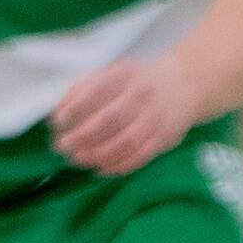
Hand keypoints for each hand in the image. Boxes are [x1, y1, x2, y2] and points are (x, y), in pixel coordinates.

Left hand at [48, 46, 199, 176]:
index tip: (58, 122)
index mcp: (125, 75)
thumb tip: (58, 113)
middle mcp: (143, 94)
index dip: (74, 109)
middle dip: (82, 136)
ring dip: (98, 154)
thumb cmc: (136, 82)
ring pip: (126, 141)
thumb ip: (82, 88)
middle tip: (63, 146)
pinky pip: (141, 156)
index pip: (96, 92)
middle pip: (110, 119)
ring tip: (79, 159)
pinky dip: (119, 166)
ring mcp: (157, 117)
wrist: (184, 86)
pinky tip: (102, 168)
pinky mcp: (166, 137)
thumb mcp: (111, 74)